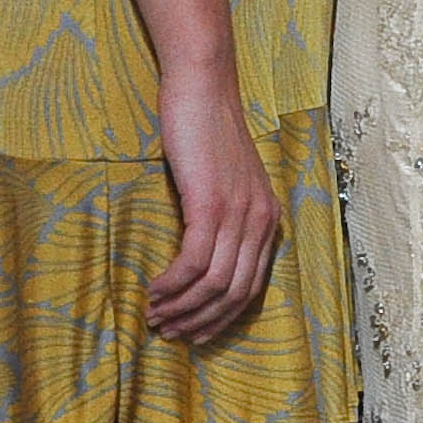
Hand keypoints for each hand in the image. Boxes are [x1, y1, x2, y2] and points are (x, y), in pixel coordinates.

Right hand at [144, 69, 286, 349]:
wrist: (203, 89)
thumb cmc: (206, 133)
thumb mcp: (225, 183)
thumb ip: (223, 219)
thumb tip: (200, 261)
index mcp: (269, 219)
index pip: (252, 288)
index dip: (222, 317)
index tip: (194, 332)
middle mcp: (261, 220)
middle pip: (235, 293)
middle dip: (201, 321)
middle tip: (170, 332)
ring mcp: (239, 213)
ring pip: (215, 283)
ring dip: (182, 307)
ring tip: (155, 316)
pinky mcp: (212, 204)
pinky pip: (194, 261)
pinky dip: (173, 283)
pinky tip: (154, 290)